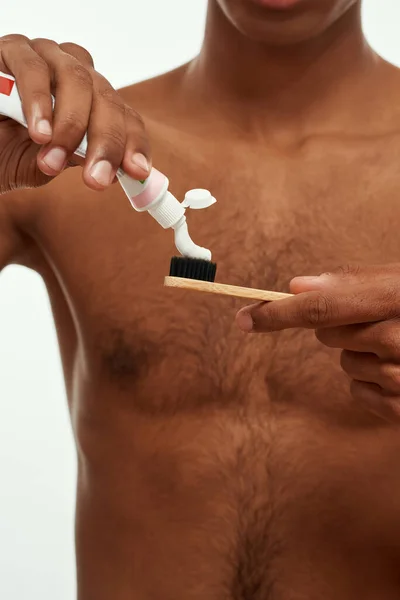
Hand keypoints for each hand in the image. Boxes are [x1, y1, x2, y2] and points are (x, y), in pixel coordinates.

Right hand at [0, 34, 150, 193]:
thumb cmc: (9, 151)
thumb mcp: (51, 163)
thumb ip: (81, 159)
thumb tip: (116, 169)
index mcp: (92, 101)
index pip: (124, 116)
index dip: (133, 143)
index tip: (137, 171)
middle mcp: (75, 74)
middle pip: (107, 99)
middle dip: (106, 142)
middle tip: (96, 178)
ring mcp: (47, 57)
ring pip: (78, 79)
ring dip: (71, 125)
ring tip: (54, 160)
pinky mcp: (14, 51)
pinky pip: (34, 69)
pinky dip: (39, 103)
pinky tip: (39, 133)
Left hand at [236, 265, 399, 420]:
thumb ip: (353, 283)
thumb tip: (297, 285)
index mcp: (397, 298)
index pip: (322, 307)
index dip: (278, 313)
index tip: (243, 318)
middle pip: (328, 334)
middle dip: (340, 325)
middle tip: (375, 319)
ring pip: (345, 364)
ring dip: (360, 354)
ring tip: (397, 346)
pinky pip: (359, 393)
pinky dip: (370, 383)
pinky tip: (398, 372)